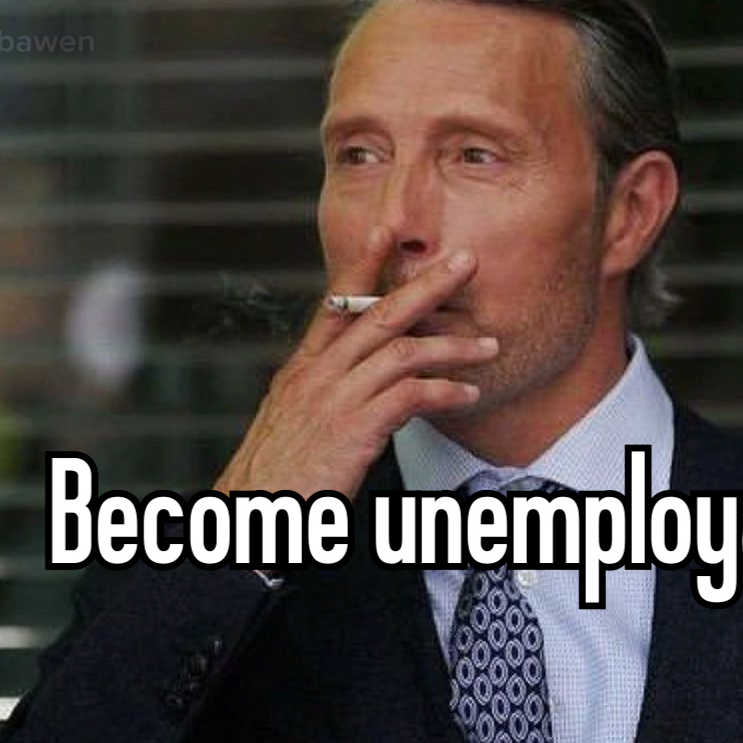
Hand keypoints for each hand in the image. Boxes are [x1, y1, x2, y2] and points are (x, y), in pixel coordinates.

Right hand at [213, 226, 495, 500]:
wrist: (252, 511)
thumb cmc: (277, 479)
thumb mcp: (295, 426)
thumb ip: (328, 400)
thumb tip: (365, 394)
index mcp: (302, 371)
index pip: (335, 304)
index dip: (363, 265)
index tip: (387, 232)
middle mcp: (317, 376)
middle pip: (377, 314)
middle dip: (427, 285)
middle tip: (466, 262)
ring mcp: (333, 400)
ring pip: (402, 352)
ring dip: (452, 347)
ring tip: (489, 346)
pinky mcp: (352, 431)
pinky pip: (408, 397)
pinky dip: (444, 392)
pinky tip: (467, 395)